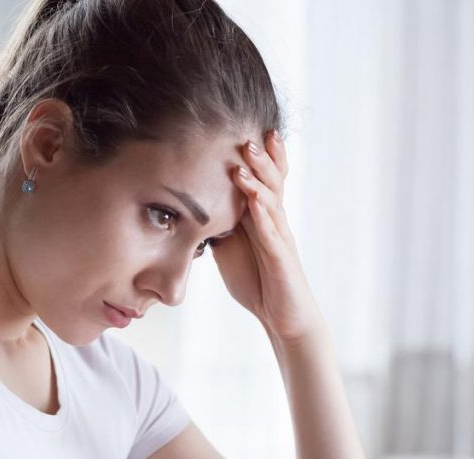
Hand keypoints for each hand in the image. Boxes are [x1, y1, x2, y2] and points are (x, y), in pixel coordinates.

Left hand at [211, 131, 323, 342]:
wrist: (283, 317)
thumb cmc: (258, 281)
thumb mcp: (229, 247)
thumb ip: (217, 225)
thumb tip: (190, 207)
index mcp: (262, 217)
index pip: (262, 178)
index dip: (257, 155)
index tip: (244, 127)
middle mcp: (275, 222)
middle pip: (271, 181)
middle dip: (261, 156)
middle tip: (248, 132)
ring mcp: (280, 238)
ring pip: (272, 200)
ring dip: (259, 178)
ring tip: (247, 157)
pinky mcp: (282, 259)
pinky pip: (273, 233)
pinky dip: (263, 215)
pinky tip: (254, 202)